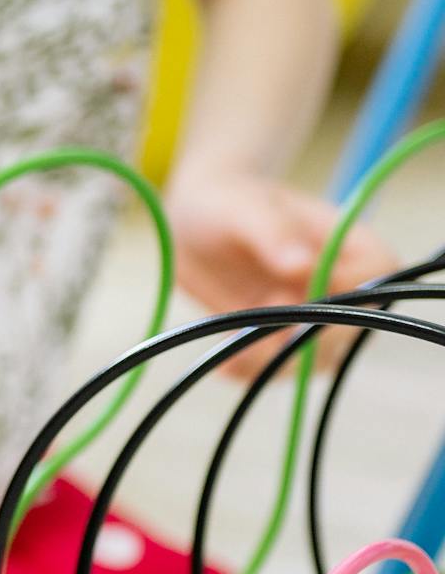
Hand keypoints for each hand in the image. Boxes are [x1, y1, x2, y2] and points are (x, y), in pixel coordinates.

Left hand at [169, 171, 398, 375]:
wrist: (192, 222)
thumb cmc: (227, 202)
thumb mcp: (244, 209)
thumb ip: (273, 234)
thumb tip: (302, 265)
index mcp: (347, 243)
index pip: (380, 273)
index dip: (351, 291)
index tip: (297, 293)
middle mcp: (338, 283)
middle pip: (353, 326)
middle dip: (310, 338)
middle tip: (260, 332)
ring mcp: (310, 314)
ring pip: (316, 357)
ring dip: (278, 362)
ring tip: (233, 349)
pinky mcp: (278, 336)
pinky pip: (276, 367)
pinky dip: (251, 371)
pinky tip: (223, 364)